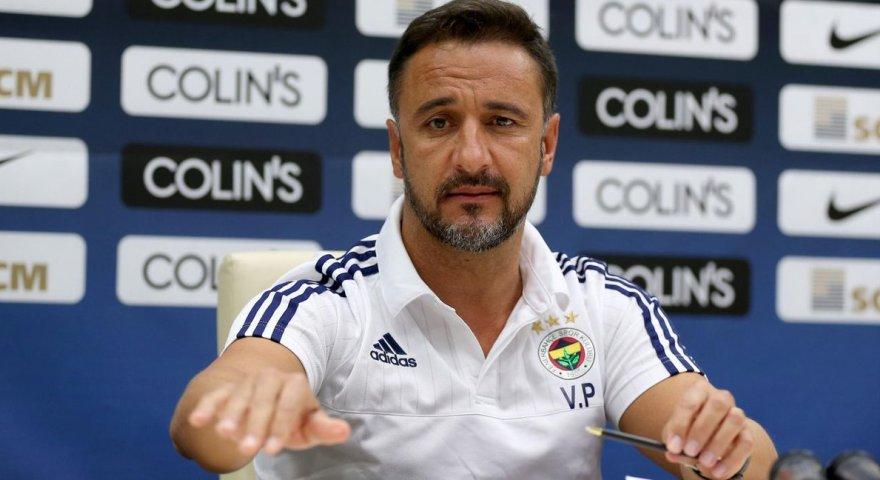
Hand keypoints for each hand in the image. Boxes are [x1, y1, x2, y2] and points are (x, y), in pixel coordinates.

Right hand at [187, 368, 349, 456]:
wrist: (270, 402)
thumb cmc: (293, 419)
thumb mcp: (309, 425)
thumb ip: (324, 428)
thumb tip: (343, 431)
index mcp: (295, 384)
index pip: (290, 402)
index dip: (281, 426)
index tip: (273, 449)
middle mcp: (271, 378)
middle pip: (263, 398)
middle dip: (256, 424)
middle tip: (249, 450)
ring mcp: (247, 383)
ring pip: (239, 395)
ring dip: (231, 414)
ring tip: (225, 434)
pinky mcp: (227, 389)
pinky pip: (216, 394)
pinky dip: (207, 406)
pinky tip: (198, 421)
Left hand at [662, 381, 753, 478]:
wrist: (706, 439)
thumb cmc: (686, 432)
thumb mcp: (675, 436)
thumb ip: (674, 443)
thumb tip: (672, 452)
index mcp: (699, 391)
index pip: (690, 402)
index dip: (680, 424)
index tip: (674, 446)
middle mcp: (721, 398)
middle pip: (718, 404)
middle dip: (702, 429)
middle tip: (690, 451)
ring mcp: (737, 414)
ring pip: (735, 420)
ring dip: (719, 443)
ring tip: (704, 462)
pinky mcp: (748, 432)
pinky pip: (746, 443)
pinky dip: (731, 460)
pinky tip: (717, 472)